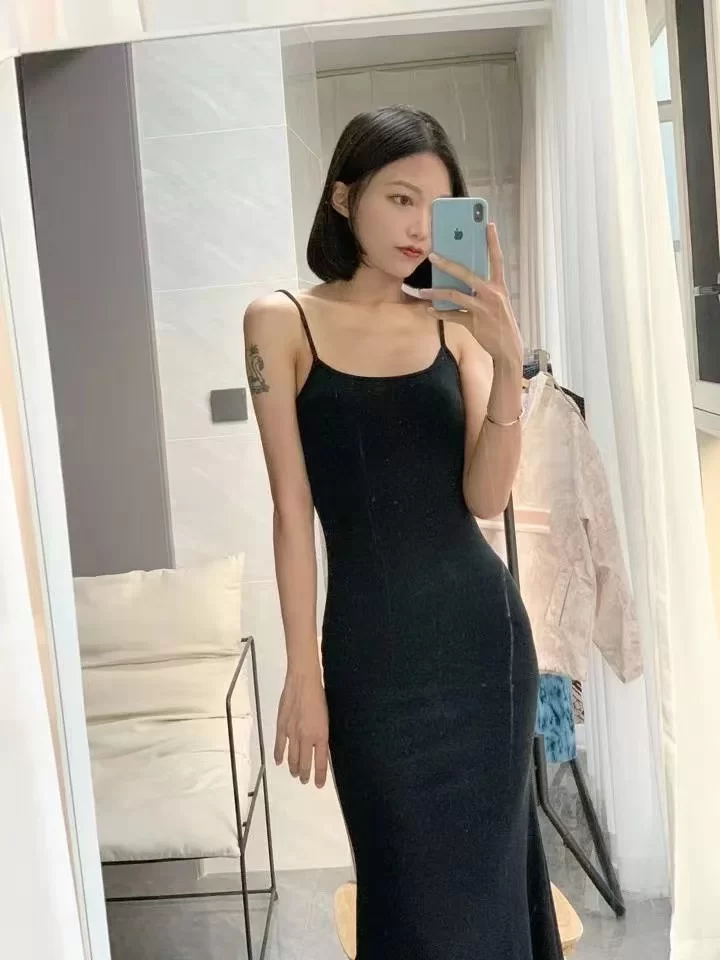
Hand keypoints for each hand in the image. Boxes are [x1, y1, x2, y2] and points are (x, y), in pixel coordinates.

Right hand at [274, 665, 328, 787]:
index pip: (320, 762)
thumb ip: (322, 735)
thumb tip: (320, 747)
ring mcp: (292, 733)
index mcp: (320, 736)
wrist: (303, 682)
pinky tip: (279, 761)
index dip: (319, 776)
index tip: (318, 784)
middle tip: (305, 780)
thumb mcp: (327, 718)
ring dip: (293, 768)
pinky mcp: (282, 726)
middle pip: (304, 763)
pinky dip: (279, 755)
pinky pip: (279, 745)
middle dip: (305, 774)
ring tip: (295, 774)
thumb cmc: (320, 697)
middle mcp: (306, 738)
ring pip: (292, 757)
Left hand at [419, 223, 522, 367]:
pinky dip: (438, 313)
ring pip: (453, 295)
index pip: (497, 259)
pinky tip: (428, 310)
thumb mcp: (498, 303)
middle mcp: (492, 294)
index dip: (493, 242)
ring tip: (420, 291)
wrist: (508, 349)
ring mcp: (482, 309)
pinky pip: (451, 316)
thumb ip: (483, 290)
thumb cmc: (501, 323)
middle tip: (432, 256)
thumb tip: (464, 281)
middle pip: (466, 274)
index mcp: (500, 287)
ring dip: (434, 293)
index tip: (488, 224)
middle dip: (447, 264)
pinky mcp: (473, 323)